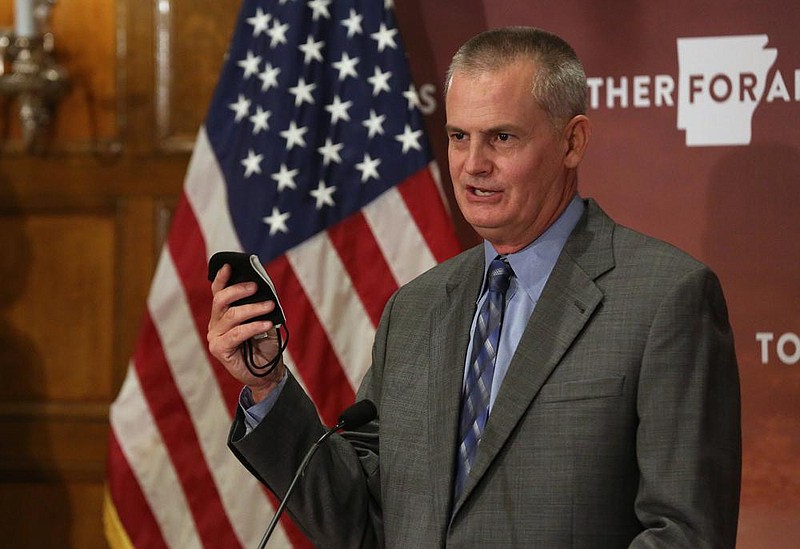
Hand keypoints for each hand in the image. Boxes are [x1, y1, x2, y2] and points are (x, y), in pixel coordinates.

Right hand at [207, 263, 285, 401]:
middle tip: (255, 285)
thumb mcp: (263, 321)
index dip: (221, 278)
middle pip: (220, 300)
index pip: (218, 293)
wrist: (267, 372)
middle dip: (238, 289)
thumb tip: (264, 291)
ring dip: (253, 308)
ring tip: (269, 305)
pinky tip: (267, 324)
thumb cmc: (264, 345)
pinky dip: (253, 326)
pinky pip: (237, 333)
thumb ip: (259, 307)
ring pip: (232, 315)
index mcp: (223, 315)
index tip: (229, 265)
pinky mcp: (219, 349)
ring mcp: (215, 337)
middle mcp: (215, 324)